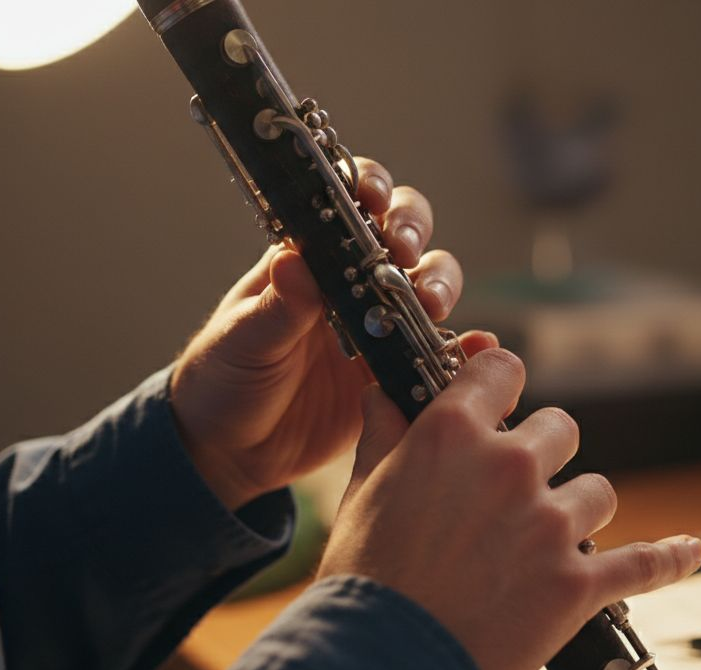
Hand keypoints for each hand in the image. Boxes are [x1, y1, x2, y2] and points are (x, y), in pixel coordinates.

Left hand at [170, 158, 492, 509]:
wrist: (232, 451)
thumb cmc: (223, 380)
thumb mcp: (241, 341)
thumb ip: (275, 307)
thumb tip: (293, 261)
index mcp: (309, 259)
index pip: (348, 204)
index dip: (370, 188)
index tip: (374, 200)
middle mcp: (352, 282)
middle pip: (404, 232)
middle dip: (413, 230)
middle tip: (404, 253)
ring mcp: (381, 324)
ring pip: (430, 284)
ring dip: (440, 284)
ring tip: (432, 307)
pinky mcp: (397, 370)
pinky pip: (441, 351)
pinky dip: (465, 347)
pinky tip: (477, 349)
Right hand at [318, 349, 700, 669]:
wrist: (384, 666)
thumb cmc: (366, 579)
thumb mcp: (363, 494)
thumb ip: (385, 435)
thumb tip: (381, 394)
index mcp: (453, 435)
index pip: (502, 370)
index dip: (500, 381)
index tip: (500, 396)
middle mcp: (510, 468)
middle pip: (560, 428)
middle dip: (542, 453)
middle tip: (516, 489)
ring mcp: (550, 525)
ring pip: (597, 491)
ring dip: (577, 511)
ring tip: (546, 543)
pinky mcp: (578, 583)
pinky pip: (644, 562)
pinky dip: (671, 557)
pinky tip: (690, 550)